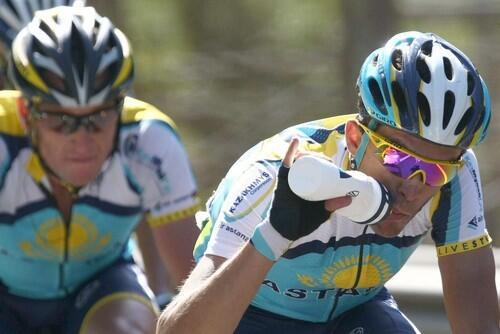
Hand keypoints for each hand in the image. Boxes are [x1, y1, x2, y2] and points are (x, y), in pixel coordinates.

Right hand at [250, 138, 350, 260]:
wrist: (285, 232)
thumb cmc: (302, 222)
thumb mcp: (322, 212)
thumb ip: (334, 205)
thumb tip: (351, 198)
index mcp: (306, 184)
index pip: (316, 168)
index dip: (326, 162)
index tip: (335, 164)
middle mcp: (297, 178)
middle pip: (309, 161)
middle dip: (320, 157)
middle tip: (330, 161)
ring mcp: (290, 178)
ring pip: (300, 160)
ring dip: (310, 154)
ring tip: (321, 157)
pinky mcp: (283, 180)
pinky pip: (286, 163)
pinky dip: (290, 152)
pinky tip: (296, 141)